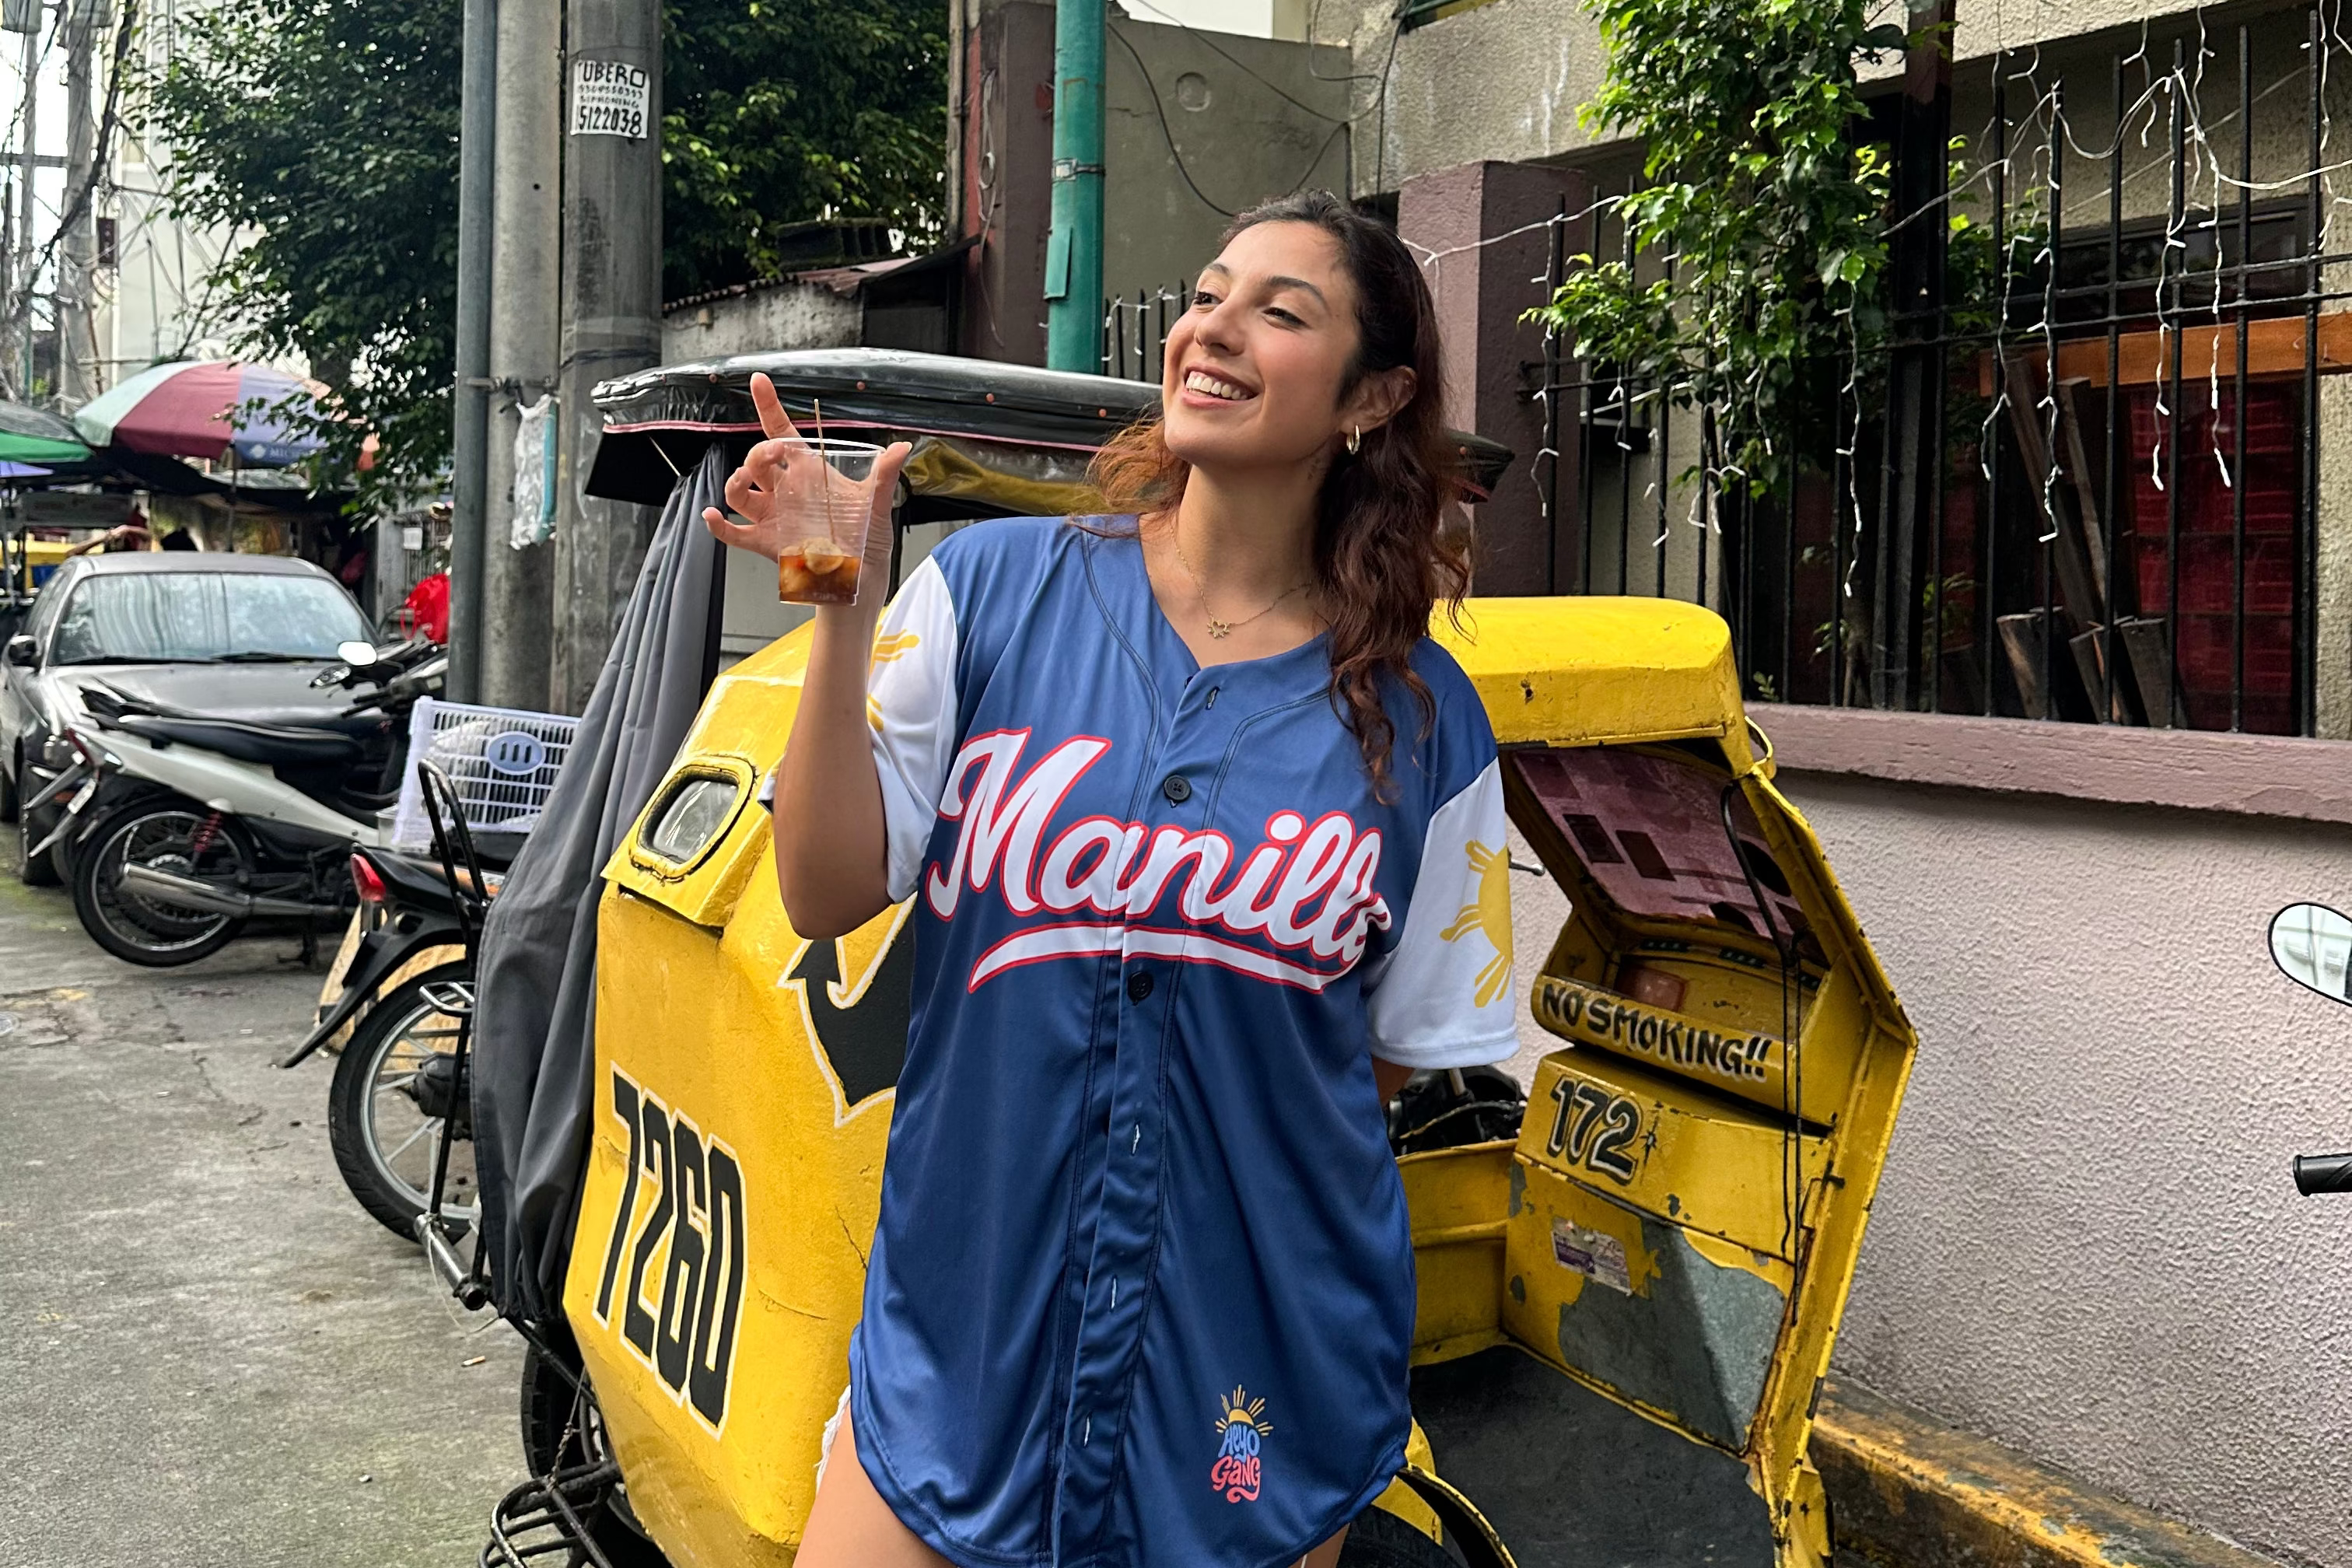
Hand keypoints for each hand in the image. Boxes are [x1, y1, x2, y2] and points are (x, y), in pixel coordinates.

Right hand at [703, 374, 910, 604]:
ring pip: (740, 491)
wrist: (860, 579)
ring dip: (737, 482)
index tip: (759, 381)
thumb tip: (902, 447)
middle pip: (758, 460)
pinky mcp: (766, 543)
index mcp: (808, 472)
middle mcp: (786, 491)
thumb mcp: (876, 503)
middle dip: (759, 452)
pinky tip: (713, 516)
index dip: (769, 406)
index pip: (782, 432)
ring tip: (747, 480)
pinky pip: (733, 532)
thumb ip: (884, 474)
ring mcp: (773, 516)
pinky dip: (718, 525)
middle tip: (775, 453)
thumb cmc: (868, 539)